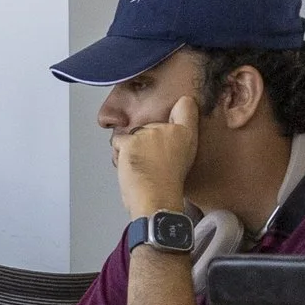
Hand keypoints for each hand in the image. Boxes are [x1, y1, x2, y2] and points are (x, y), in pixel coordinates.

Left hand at [113, 94, 197, 217]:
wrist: (158, 200)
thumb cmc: (169, 188)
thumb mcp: (182, 162)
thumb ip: (173, 146)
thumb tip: (162, 145)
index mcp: (186, 135)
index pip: (186, 106)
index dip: (182, 105)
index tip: (180, 105)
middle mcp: (168, 129)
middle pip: (150, 126)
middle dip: (146, 142)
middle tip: (152, 165)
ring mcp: (148, 133)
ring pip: (133, 136)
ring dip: (132, 150)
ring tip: (142, 169)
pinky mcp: (130, 141)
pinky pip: (118, 143)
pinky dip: (120, 155)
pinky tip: (130, 168)